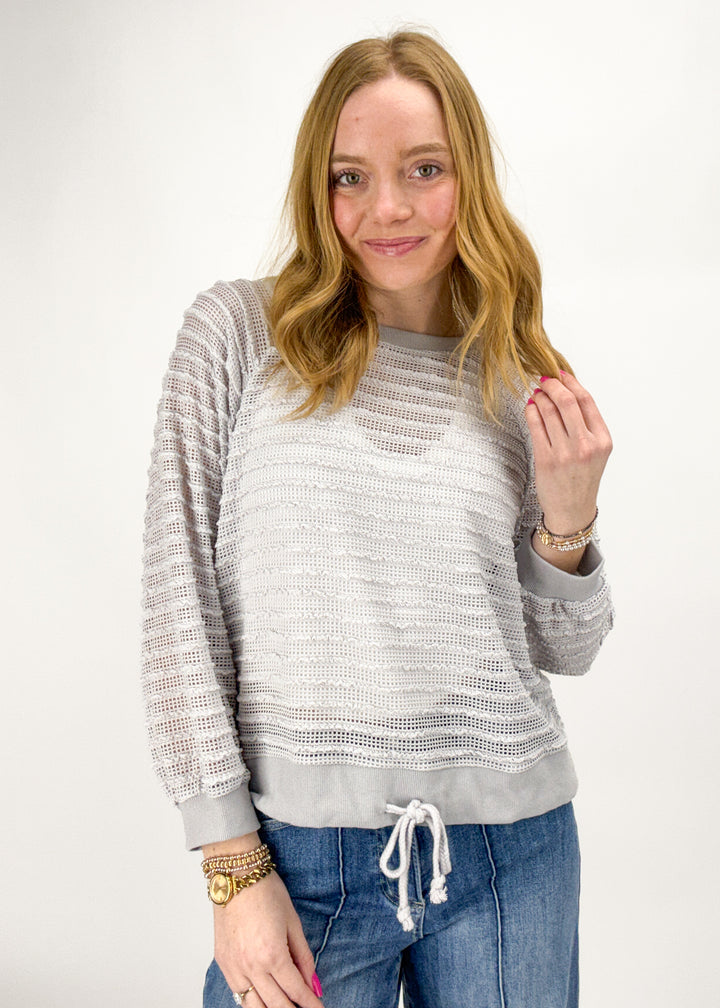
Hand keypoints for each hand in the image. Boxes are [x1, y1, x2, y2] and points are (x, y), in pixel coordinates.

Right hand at [213, 868, 323, 1007]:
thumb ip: (303, 956)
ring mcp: (234, 967)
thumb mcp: (293, 922)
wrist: (234, 875)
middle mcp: (251, 966)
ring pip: (254, 1006)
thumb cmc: (265, 891)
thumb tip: (312, 982)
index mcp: (272, 954)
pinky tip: (264, 1001)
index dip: (310, 1003)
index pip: (295, 991)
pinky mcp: (223, 963)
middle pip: (276, 1005)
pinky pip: (238, 994)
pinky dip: (252, 1002)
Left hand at [525, 372, 611, 567]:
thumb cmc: (582, 479)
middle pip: (567, 402)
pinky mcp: (545, 460)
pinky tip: (530, 406)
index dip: (572, 383)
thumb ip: (586, 425)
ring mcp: (565, 453)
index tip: (561, 374)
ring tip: (537, 393)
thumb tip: (567, 392)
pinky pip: (536, 426)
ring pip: (549, 411)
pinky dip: (531, 411)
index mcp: (602, 441)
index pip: (587, 401)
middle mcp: (586, 446)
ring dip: (540, 397)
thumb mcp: (595, 452)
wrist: (572, 510)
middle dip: (553, 385)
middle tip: (544, 379)